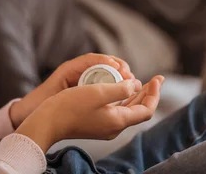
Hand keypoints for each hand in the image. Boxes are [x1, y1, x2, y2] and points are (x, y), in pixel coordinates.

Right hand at [17, 76, 163, 151]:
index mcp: (118, 120)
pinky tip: (119, 88)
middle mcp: (114, 127)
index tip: (157, 78)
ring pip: (127, 110)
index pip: (146, 109)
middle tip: (155, 78)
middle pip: (139, 110)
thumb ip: (120, 88)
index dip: (154, 94)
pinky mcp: (95, 124)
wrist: (48, 122)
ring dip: (135, 95)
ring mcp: (104, 127)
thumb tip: (136, 85)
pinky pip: (116, 110)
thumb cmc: (70, 106)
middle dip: (148, 93)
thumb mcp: (98, 92)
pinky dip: (122, 98)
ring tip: (139, 81)